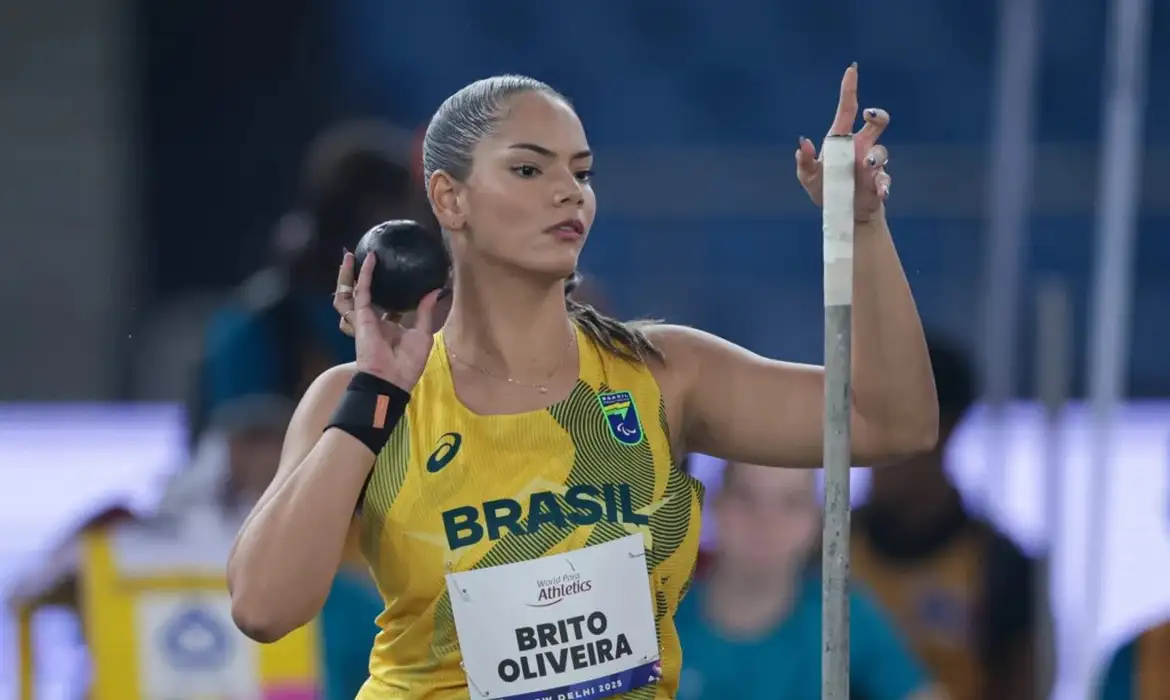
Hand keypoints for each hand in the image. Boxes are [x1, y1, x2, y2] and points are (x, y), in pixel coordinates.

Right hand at [334, 250, 440, 390]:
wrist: (393, 378)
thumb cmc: (408, 362)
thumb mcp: (422, 333)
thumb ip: (425, 311)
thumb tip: (436, 291)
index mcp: (387, 327)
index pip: (384, 304)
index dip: (385, 290)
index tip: (391, 272)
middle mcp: (373, 321)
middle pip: (361, 295)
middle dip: (358, 278)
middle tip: (364, 259)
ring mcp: (364, 319)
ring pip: (350, 292)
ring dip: (348, 275)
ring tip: (350, 256)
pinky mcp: (361, 316)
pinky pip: (361, 292)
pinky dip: (364, 275)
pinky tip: (370, 259)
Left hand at [795, 63, 890, 222]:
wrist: (842, 214)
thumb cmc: (825, 189)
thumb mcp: (808, 177)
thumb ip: (804, 162)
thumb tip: (803, 144)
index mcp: (841, 140)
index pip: (847, 110)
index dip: (849, 89)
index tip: (852, 70)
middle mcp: (860, 146)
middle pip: (877, 122)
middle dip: (878, 116)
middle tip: (870, 117)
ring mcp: (872, 163)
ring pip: (882, 151)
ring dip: (877, 155)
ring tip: (869, 163)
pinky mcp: (879, 182)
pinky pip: (886, 179)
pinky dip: (885, 184)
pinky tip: (881, 191)